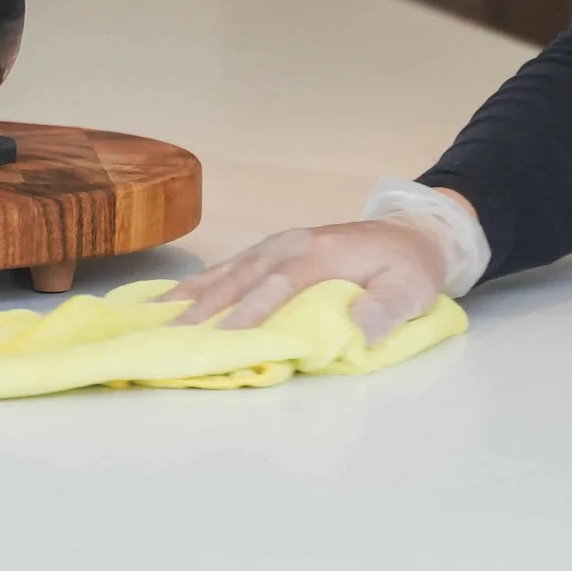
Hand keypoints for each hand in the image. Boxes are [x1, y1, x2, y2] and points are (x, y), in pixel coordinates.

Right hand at [164, 218, 447, 338]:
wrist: (414, 232)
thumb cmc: (410, 266)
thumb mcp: (412, 289)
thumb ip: (387, 308)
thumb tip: (356, 329)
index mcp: (324, 253)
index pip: (280, 284)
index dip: (251, 311)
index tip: (223, 338)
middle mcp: (294, 244)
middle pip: (243, 277)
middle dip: (207, 308)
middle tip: (173, 337)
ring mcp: (281, 244)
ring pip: (230, 270)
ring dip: (194, 295)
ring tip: (157, 319)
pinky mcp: (274, 250)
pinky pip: (231, 266)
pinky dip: (199, 282)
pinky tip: (172, 298)